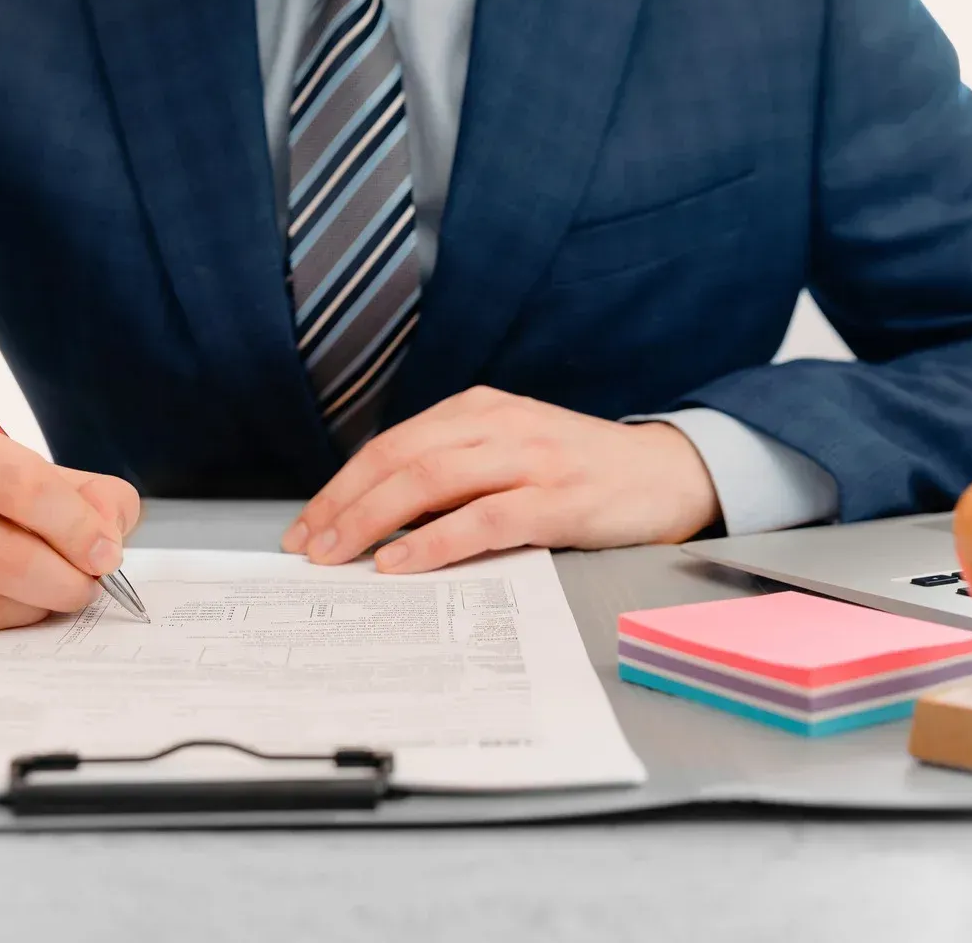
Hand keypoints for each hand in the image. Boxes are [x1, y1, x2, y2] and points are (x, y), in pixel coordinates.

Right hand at [0, 409, 140, 631]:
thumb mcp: (0, 457)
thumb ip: (75, 489)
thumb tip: (110, 534)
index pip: (20, 485)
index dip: (75, 527)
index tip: (105, 554)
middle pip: (1, 554)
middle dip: (63, 580)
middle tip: (88, 587)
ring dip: (34, 608)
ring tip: (55, 597)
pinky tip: (14, 606)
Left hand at [281, 387, 720, 572]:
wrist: (667, 473)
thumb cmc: (578, 470)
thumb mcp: (509, 451)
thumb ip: (453, 471)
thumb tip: (377, 517)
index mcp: (478, 409)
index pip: (391, 445)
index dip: (340, 487)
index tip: (305, 526)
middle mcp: (498, 424)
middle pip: (399, 459)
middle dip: (342, 505)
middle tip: (307, 547)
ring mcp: (530, 458)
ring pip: (429, 481)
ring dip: (373, 521)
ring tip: (339, 556)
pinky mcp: (558, 499)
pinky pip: (482, 519)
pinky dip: (433, 542)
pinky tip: (401, 563)